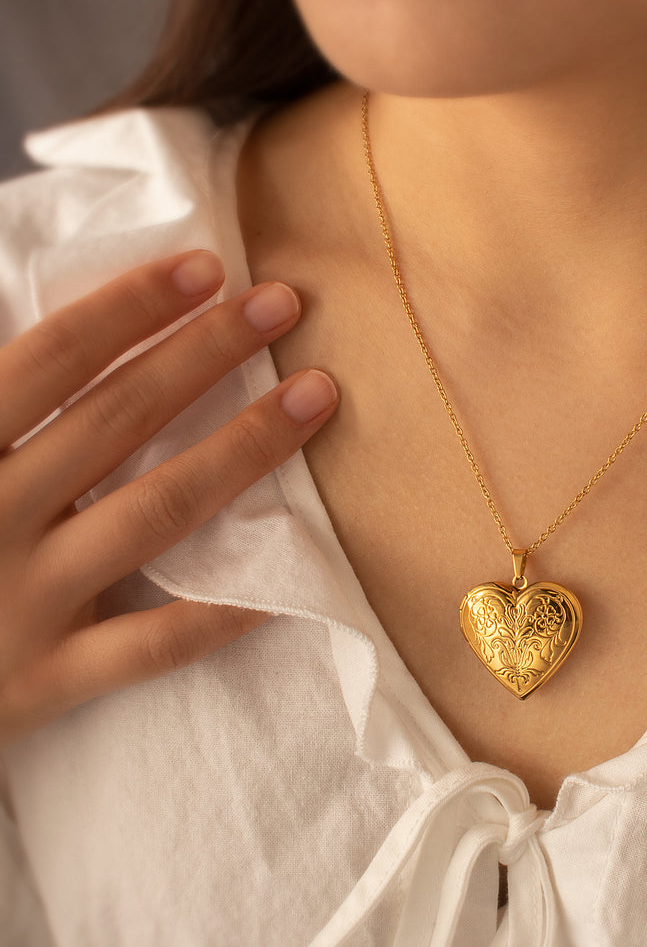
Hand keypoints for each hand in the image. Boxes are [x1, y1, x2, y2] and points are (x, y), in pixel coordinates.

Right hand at [0, 250, 337, 745]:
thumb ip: (1, 408)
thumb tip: (75, 342)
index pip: (51, 359)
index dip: (131, 308)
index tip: (208, 268)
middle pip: (118, 419)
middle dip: (205, 355)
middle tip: (284, 306)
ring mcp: (22, 600)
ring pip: (156, 513)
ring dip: (244, 449)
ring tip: (316, 397)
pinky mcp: (47, 679)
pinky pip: (156, 644)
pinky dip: (225, 612)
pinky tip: (291, 577)